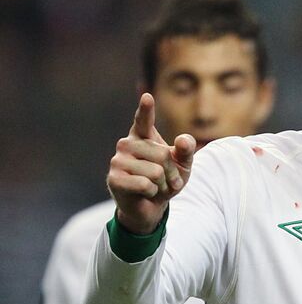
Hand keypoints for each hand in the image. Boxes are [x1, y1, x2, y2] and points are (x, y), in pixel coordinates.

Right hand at [107, 92, 195, 234]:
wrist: (150, 206)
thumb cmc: (165, 181)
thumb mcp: (182, 166)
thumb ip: (185, 151)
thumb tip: (183, 141)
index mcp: (142, 135)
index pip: (143, 120)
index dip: (146, 109)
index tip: (147, 97)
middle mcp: (126, 144)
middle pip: (162, 154)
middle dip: (171, 173)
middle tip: (167, 181)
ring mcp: (118, 160)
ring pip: (155, 172)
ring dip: (163, 185)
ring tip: (156, 187)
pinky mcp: (114, 179)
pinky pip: (146, 184)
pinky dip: (152, 193)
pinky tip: (145, 193)